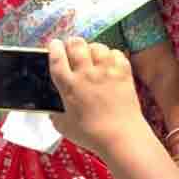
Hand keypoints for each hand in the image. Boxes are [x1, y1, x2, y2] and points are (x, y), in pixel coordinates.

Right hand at [48, 38, 148, 155]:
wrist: (121, 135)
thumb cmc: (90, 134)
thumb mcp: (63, 126)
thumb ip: (56, 114)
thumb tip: (54, 110)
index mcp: (69, 86)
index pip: (57, 59)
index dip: (53, 48)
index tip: (53, 44)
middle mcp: (87, 74)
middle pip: (77, 46)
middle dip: (72, 43)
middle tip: (72, 47)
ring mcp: (107, 72)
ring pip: (98, 47)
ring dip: (92, 48)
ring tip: (91, 54)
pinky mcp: (124, 74)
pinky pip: (117, 54)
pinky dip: (111, 54)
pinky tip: (109, 62)